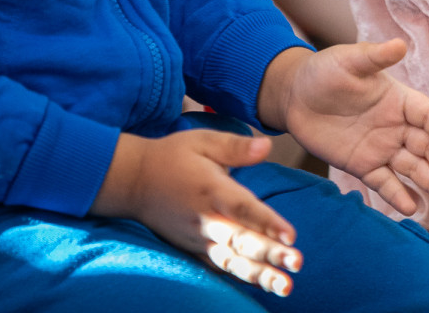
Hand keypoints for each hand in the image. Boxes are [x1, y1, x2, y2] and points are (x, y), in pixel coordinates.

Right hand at [93, 130, 303, 295]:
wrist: (131, 181)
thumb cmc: (172, 157)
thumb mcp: (203, 141)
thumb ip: (236, 146)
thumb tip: (267, 146)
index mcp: (212, 190)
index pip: (243, 208)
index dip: (268, 223)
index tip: (291, 236)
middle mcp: (206, 219)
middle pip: (242, 240)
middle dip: (271, 254)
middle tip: (297, 263)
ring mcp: (198, 238)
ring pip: (232, 261)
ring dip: (259, 275)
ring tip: (285, 286)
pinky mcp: (192, 249)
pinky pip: (218, 267)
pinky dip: (238, 278)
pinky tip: (261, 287)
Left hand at [258, 41, 428, 214]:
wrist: (294, 96)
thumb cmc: (325, 71)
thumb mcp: (349, 61)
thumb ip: (374, 56)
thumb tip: (400, 44)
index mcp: (399, 100)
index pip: (428, 116)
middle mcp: (396, 126)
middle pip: (426, 145)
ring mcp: (381, 148)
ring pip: (412, 167)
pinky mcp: (363, 166)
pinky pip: (384, 183)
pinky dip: (397, 195)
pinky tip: (411, 208)